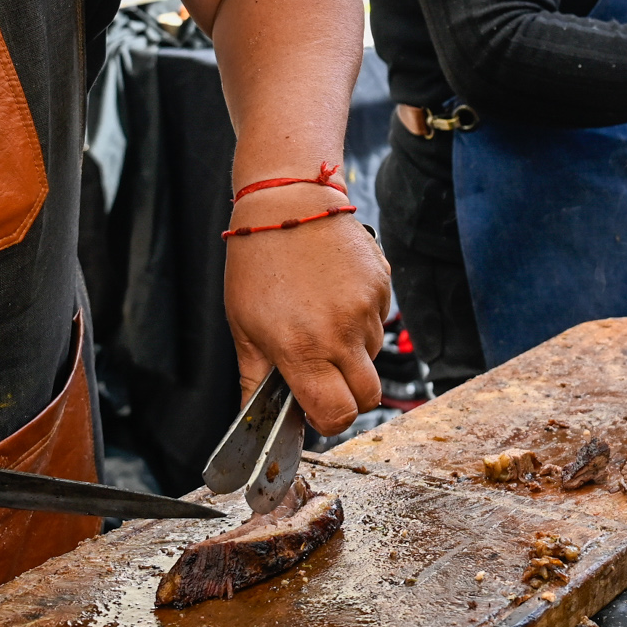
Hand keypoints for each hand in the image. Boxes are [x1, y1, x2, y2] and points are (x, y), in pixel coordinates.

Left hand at [221, 205, 388, 432]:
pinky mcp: (383, 286)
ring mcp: (366, 309)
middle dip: (349, 397)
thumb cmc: (258, 263)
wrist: (289, 204)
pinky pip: (379, 322)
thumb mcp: (243, 326)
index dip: (328, 421)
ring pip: (373, 358)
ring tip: (321, 320)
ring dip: (352, 354)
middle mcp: (340, 334)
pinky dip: (361, 321)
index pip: (337, 414)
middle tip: (324, 377)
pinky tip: (335, 296)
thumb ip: (254, 379)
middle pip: (368, 397)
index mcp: (301, 349)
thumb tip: (255, 419)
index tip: (316, 411)